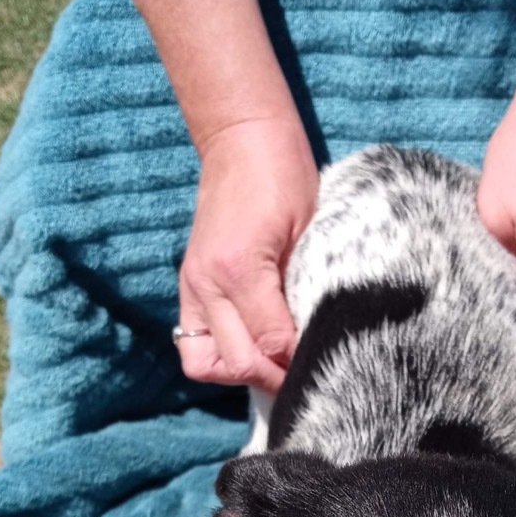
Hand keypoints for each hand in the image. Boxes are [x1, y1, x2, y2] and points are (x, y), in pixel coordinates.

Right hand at [177, 114, 318, 393]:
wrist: (242, 138)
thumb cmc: (285, 178)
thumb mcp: (308, 233)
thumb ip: (305, 290)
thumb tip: (313, 339)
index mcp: (240, 268)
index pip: (271, 343)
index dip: (300, 362)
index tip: (327, 364)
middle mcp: (207, 283)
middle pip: (237, 362)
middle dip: (274, 378)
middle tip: (306, 375)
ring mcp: (192, 286)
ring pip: (204, 363)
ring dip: (241, 372)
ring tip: (274, 365)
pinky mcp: (189, 285)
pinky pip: (194, 344)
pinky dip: (222, 355)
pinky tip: (252, 348)